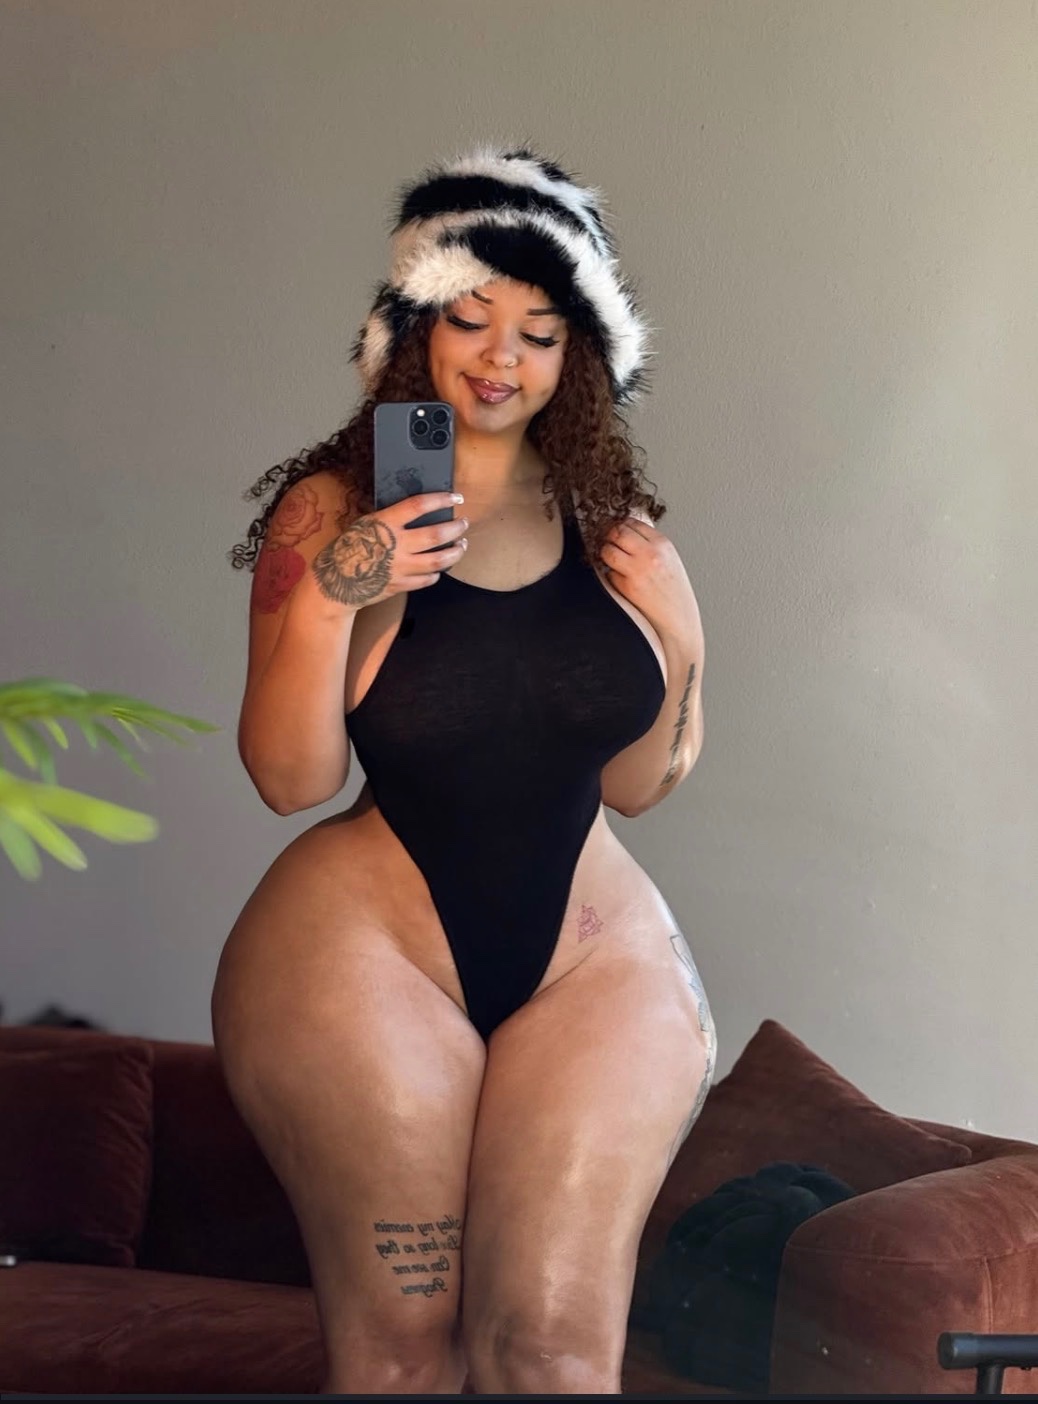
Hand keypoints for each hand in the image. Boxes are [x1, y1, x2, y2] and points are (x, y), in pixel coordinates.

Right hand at [311, 492, 467, 610]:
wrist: (335, 583)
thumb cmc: (347, 549)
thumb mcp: (365, 524)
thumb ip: (390, 519)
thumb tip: (416, 511)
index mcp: (385, 523)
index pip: (419, 505)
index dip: (441, 499)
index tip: (456, 497)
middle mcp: (396, 545)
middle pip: (436, 534)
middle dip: (456, 528)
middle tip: (464, 523)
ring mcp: (401, 567)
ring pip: (440, 560)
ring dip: (455, 552)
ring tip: (462, 545)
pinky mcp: (402, 585)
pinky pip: (428, 579)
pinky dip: (437, 573)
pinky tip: (439, 568)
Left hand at [599, 516, 700, 643]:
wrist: (678, 618)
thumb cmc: (674, 591)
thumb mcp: (670, 559)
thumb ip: (651, 544)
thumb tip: (627, 531)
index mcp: (662, 544)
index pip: (632, 522)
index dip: (621, 526)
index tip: (617, 532)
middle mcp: (650, 554)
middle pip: (616, 532)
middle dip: (609, 537)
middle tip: (609, 544)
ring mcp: (637, 570)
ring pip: (608, 551)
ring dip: (606, 555)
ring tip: (613, 562)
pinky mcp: (627, 587)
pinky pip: (609, 574)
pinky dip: (611, 577)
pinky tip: (622, 582)